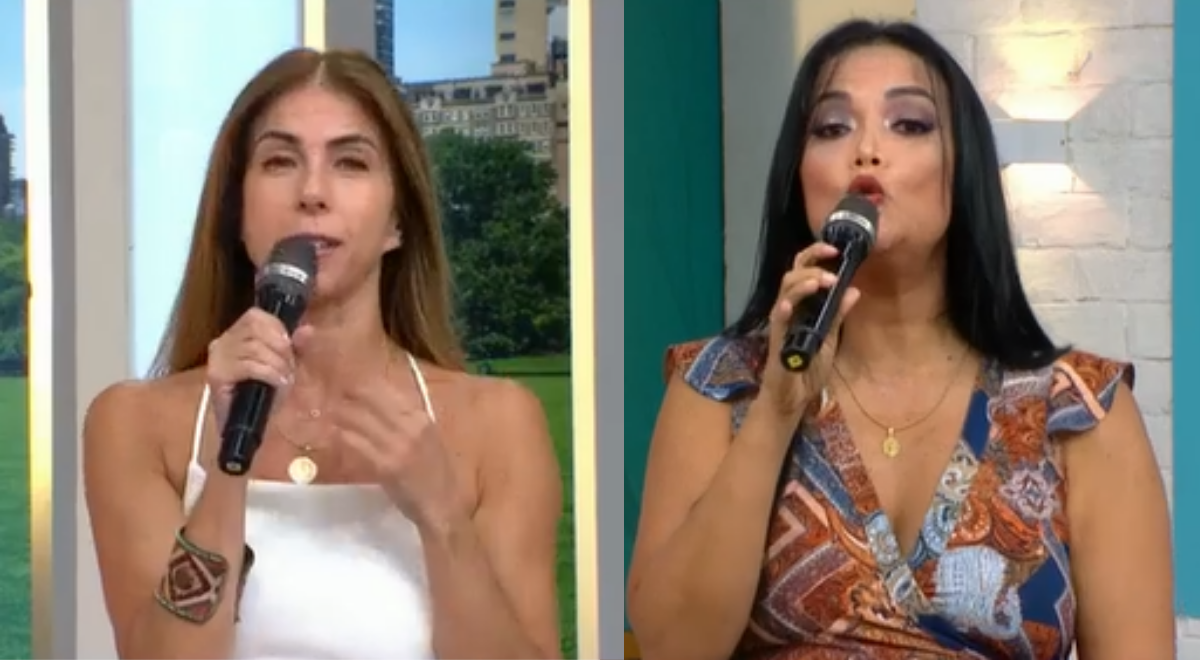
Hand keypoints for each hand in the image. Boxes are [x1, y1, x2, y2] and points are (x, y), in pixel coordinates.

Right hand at [205, 309, 313, 431]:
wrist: (248, 425)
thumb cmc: (264, 394)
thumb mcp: (286, 366)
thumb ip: (297, 347)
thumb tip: (307, 330)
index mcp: (236, 334)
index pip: (255, 316)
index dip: (277, 327)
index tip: (290, 346)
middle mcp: (222, 342)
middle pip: (255, 328)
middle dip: (280, 347)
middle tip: (289, 367)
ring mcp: (217, 358)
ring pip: (255, 347)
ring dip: (277, 363)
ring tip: (284, 378)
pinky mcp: (217, 375)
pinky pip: (250, 366)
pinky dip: (270, 373)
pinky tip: (278, 383)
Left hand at [332, 368, 465, 530]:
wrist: (444, 504)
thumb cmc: (435, 472)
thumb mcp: (426, 437)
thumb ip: (405, 421)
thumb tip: (377, 406)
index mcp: (420, 417)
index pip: (385, 390)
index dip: (361, 385)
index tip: (347, 384)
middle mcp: (409, 425)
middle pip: (367, 398)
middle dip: (346, 396)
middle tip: (331, 397)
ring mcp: (397, 445)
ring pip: (357, 419)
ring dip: (339, 416)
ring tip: (328, 415)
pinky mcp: (385, 465)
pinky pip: (355, 443)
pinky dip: (342, 437)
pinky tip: (335, 437)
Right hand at [761, 242, 860, 418]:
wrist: (793, 397)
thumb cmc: (808, 368)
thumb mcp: (829, 338)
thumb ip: (838, 315)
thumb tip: (855, 290)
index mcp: (802, 305)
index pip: (804, 271)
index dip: (817, 256)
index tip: (836, 249)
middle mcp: (789, 308)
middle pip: (792, 273)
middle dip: (811, 263)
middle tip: (832, 263)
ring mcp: (781, 322)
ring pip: (785, 291)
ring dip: (803, 282)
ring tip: (822, 281)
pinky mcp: (777, 339)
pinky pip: (778, 319)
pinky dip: (784, 308)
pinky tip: (791, 303)